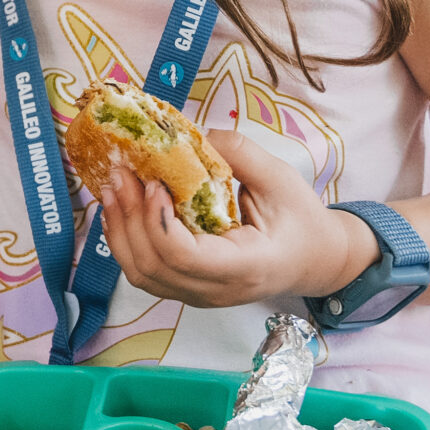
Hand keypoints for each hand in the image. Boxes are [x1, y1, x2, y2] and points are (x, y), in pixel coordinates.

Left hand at [95, 129, 374, 310]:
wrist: (316, 259)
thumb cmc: (302, 220)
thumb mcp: (281, 178)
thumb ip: (240, 154)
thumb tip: (192, 135)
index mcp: (247, 266)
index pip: (186, 258)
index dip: (158, 221)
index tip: (154, 183)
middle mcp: (218, 290)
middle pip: (154, 267)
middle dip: (130, 218)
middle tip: (121, 173)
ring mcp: (200, 295)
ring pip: (142, 275)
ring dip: (119, 230)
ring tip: (112, 188)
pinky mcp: (188, 288)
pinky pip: (147, 273)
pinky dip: (126, 241)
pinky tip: (120, 210)